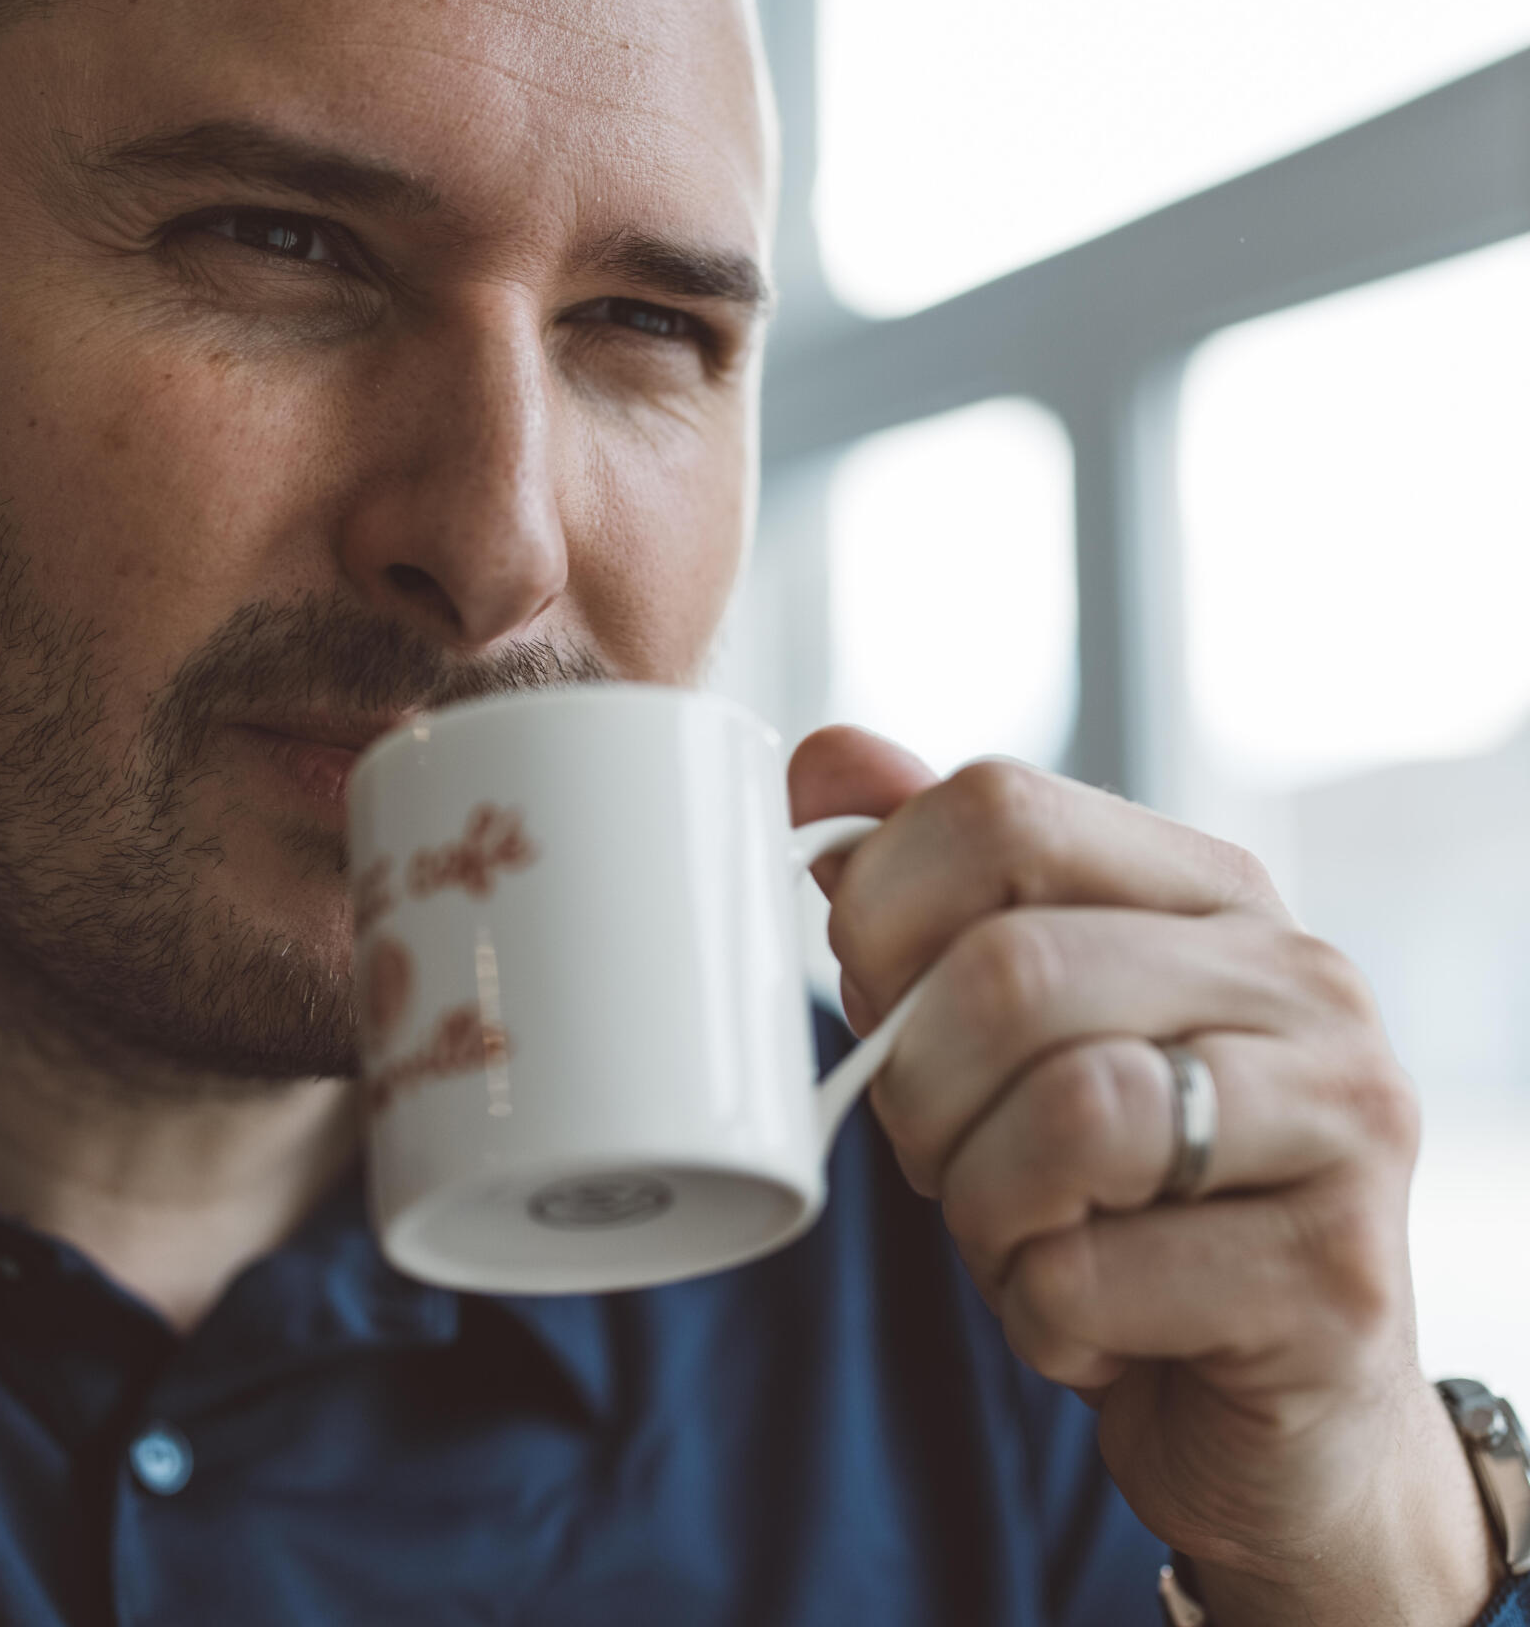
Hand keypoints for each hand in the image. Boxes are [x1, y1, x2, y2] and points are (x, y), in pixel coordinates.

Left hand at [790, 727, 1499, 1626]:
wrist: (1268, 1402)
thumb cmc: (1116, 1193)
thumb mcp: (1013, 1028)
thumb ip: (932, 894)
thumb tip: (824, 765)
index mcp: (1208, 887)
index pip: (998, 808)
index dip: (879, 910)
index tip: (873, 1000)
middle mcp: (1297, 975)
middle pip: (1012, 969)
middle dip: (921, 1091)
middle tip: (943, 1154)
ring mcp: (1341, 1117)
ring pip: (1066, 1113)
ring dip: (980, 1207)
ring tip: (1020, 1234)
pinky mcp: (1333, 1274)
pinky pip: (1089, 1274)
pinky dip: (1038, 1314)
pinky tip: (1087, 1319)